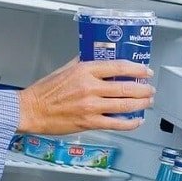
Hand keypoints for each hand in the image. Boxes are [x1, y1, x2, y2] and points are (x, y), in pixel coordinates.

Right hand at [17, 57, 153, 134]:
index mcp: (84, 71)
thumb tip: (95, 57)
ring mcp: (91, 106)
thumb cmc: (44, 91)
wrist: (31, 110)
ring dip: (140, 104)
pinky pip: (116, 123)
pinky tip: (136, 120)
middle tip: (150, 88)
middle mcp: (90, 87)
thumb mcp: (64, 69)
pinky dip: (129, 123)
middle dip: (143, 88)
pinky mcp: (89, 122)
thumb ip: (82, 62)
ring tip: (147, 102)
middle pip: (126, 87)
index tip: (144, 71)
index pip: (118, 67)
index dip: (136, 69)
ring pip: (124, 105)